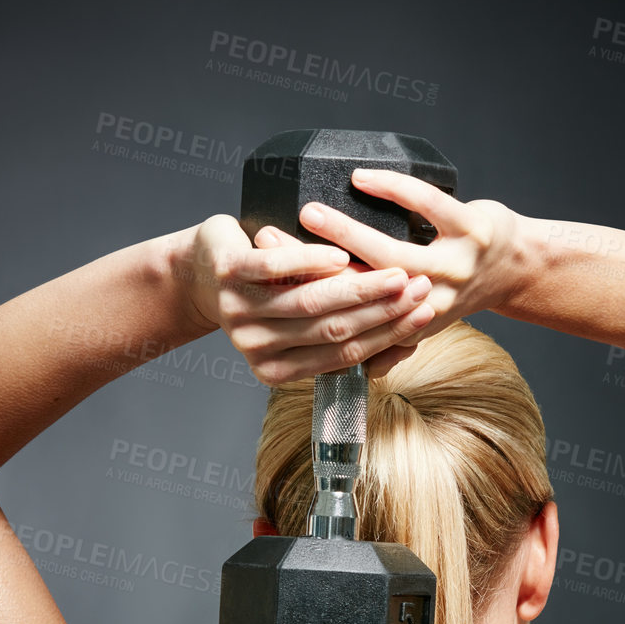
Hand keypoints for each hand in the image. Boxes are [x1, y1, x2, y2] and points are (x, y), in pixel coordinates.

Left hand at [186, 214, 438, 386]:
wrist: (199, 268)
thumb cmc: (262, 293)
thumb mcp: (300, 322)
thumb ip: (337, 335)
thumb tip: (402, 344)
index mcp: (275, 370)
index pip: (346, 355)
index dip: (389, 336)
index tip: (425, 315)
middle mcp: (256, 348)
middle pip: (335, 331)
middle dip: (385, 311)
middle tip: (422, 289)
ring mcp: (240, 312)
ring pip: (312, 302)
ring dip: (361, 287)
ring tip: (395, 273)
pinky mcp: (230, 274)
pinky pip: (280, 268)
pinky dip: (313, 260)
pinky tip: (341, 253)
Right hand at [294, 169, 521, 377]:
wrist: (519, 267)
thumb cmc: (458, 287)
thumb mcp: (421, 323)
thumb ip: (384, 342)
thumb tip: (331, 356)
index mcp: (413, 327)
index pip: (351, 320)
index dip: (309, 302)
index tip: (273, 283)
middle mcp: (433, 302)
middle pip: (362, 289)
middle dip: (313, 268)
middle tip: (273, 245)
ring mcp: (456, 265)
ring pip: (389, 250)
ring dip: (344, 230)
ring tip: (310, 213)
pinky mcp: (474, 229)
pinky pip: (425, 203)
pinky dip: (390, 188)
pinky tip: (362, 179)